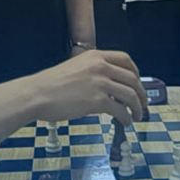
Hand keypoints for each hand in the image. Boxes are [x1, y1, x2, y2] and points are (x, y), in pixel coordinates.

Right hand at [27, 50, 147, 125]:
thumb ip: (93, 73)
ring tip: (136, 116)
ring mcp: (100, 83)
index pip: (125, 59)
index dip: (136, 72)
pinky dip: (126, 118)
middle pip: (132, 78)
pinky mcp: (98, 101)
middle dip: (141, 93)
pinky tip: (124, 122)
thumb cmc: (50, 85)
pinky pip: (120, 110)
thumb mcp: (75, 68)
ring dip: (137, 107)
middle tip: (143, 103)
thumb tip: (108, 88)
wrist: (37, 94)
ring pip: (130, 95)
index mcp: (95, 56)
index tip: (137, 82)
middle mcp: (101, 66)